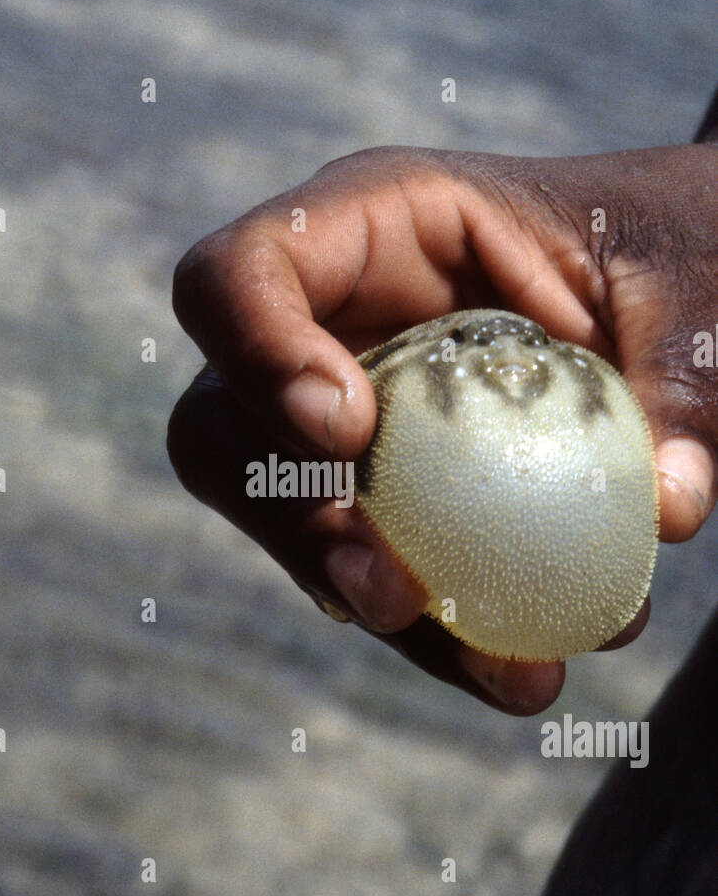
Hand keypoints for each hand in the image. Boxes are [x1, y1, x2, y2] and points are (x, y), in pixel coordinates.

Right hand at [168, 144, 717, 712]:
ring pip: (287, 523)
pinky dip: (439, 633)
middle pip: (224, 427)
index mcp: (371, 225)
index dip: (256, 353)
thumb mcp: (687, 283)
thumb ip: (681, 380)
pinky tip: (519, 669)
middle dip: (291, 520)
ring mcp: (341, 412)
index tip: (349, 432)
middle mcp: (328, 324)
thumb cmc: (665, 243)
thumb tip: (670, 509)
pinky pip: (370, 571)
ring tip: (497, 670)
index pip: (239, 276)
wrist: (670, 284)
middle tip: (391, 590)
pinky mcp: (380, 491)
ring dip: (370, 606)